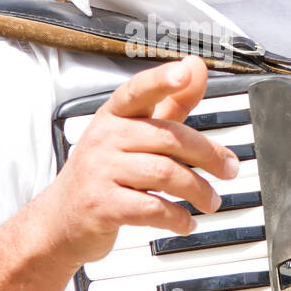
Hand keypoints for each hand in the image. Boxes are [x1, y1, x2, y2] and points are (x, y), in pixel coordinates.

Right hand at [39, 56, 240, 267]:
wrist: (61, 221)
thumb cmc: (104, 173)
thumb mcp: (133, 135)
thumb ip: (170, 104)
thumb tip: (196, 68)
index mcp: (114, 116)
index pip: (139, 91)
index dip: (161, 79)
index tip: (185, 71)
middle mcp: (104, 138)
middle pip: (167, 137)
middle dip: (208, 154)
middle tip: (229, 169)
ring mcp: (100, 171)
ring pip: (164, 173)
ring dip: (198, 190)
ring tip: (211, 200)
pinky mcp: (102, 205)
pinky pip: (152, 208)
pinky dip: (177, 218)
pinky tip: (186, 222)